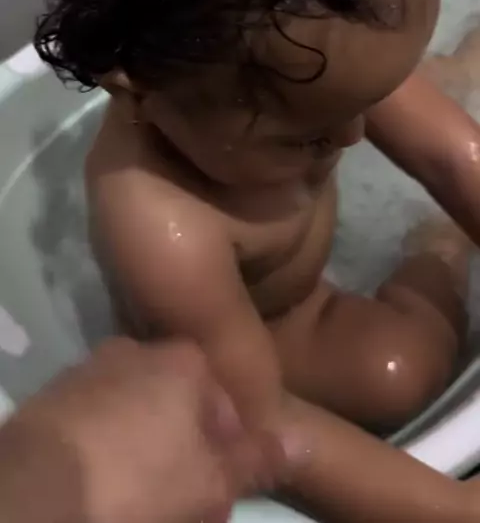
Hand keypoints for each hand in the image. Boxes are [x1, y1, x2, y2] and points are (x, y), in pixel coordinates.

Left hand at [0, 338, 285, 522]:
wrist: (39, 485)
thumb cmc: (141, 477)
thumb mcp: (211, 480)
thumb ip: (257, 458)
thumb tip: (303, 440)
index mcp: (183, 360)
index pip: (226, 406)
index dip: (229, 456)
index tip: (219, 493)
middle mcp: (137, 350)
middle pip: (180, 410)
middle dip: (188, 458)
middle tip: (185, 505)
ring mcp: (91, 369)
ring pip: (138, 416)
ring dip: (149, 455)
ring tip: (143, 502)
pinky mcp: (55, 396)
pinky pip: (99, 424)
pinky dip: (108, 451)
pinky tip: (104, 486)